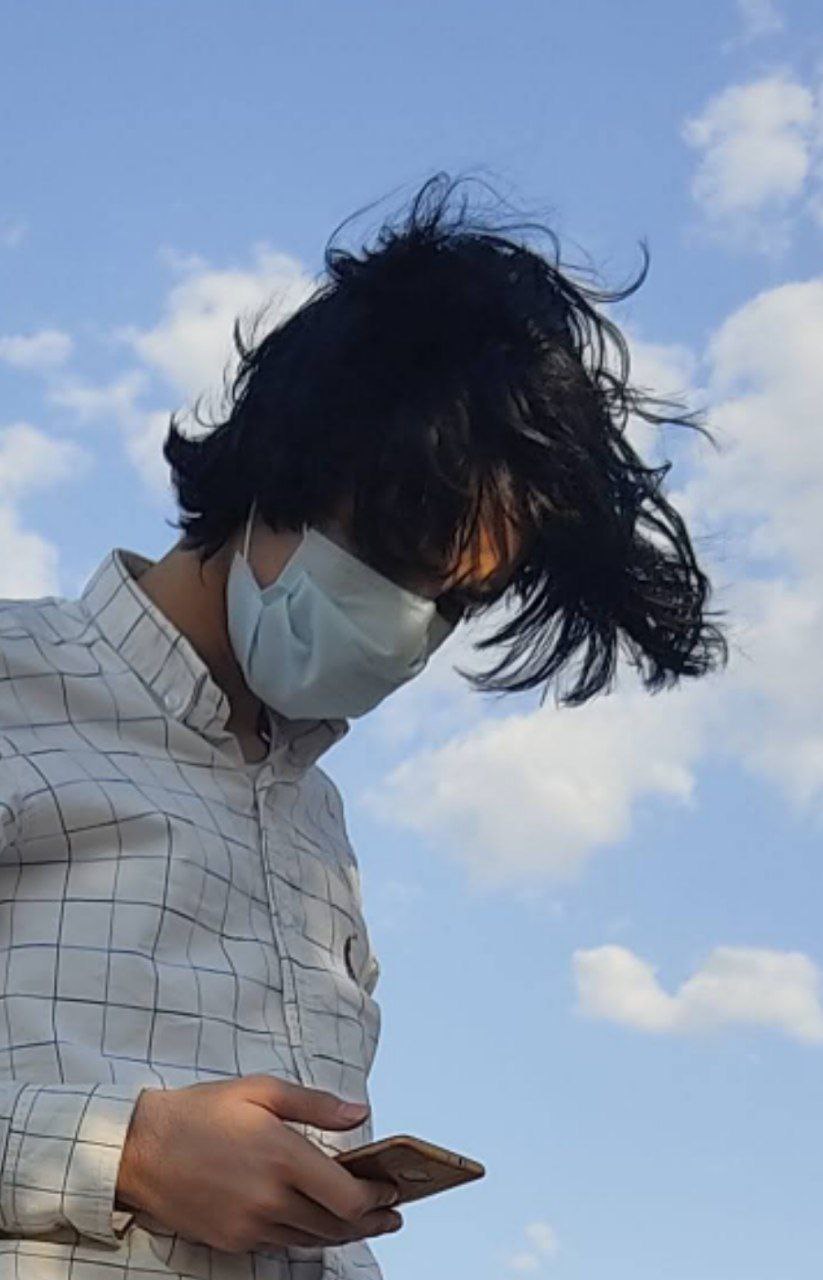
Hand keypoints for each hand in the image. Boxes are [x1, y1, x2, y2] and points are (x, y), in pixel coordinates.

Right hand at [115, 1074, 401, 1253]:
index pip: (348, 1197)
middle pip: (337, 1226)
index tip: (394, 1190)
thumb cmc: (201, 1111)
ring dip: (342, 1233)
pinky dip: (307, 1236)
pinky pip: (281, 1244)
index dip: (379, 1198)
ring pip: (312, 1240)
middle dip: (371, 1221)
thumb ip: (316, 1104)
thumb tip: (360, 1113)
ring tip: (363, 1221)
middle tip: (393, 1216)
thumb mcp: (261, 1090)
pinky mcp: (232, 1240)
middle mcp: (270, 1199)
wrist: (140, 1148)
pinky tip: (317, 1223)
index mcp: (282, 1156)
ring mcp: (250, 1225)